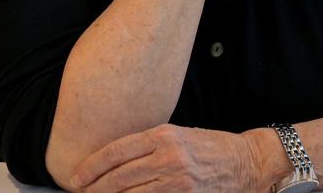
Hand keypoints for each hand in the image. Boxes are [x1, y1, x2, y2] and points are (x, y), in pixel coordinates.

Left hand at [69, 124, 265, 192]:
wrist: (246, 161)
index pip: (117, 151)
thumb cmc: (211, 145)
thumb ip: (150, 145)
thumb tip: (115, 160)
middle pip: (118, 177)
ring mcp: (177, 181)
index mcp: (164, 135)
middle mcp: (169, 157)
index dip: (91, 166)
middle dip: (94, 189)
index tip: (75, 177)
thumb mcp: (179, 134)